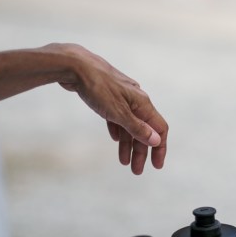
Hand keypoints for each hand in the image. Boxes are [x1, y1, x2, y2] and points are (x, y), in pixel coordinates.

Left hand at [42, 43, 168, 173]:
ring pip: (130, 124)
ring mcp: (122, 97)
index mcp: (142, 103)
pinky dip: (118, 129)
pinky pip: (118, 117)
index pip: (159, 128)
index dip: (159, 148)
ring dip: (128, 144)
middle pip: (144, 129)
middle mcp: (136, 99)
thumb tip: (156, 140)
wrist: (75, 65)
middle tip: (136, 171)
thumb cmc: (97, 87)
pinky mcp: (108, 95)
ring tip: (123, 162)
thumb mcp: (118, 112)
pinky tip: (114, 139)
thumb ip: (137, 128)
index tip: (156, 166)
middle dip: (141, 151)